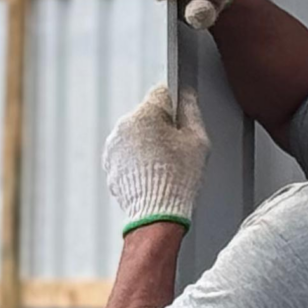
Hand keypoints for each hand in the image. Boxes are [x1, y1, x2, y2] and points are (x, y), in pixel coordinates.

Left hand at [102, 85, 208, 228]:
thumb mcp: (197, 140)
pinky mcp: (110, 164)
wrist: (157, 215)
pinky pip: (127, 152)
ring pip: (136, 134)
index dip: (176, 105)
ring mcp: (114, 146)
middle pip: (147, 114)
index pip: (162, 92)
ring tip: (165, 165)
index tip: (182, 120)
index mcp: (145, 114)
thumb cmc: (179, 179)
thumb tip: (186, 95)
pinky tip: (153, 173)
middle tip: (177, 149)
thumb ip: (191, 110)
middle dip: (161, 126)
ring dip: (148, 143)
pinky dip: (138, 159)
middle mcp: (124, 126)